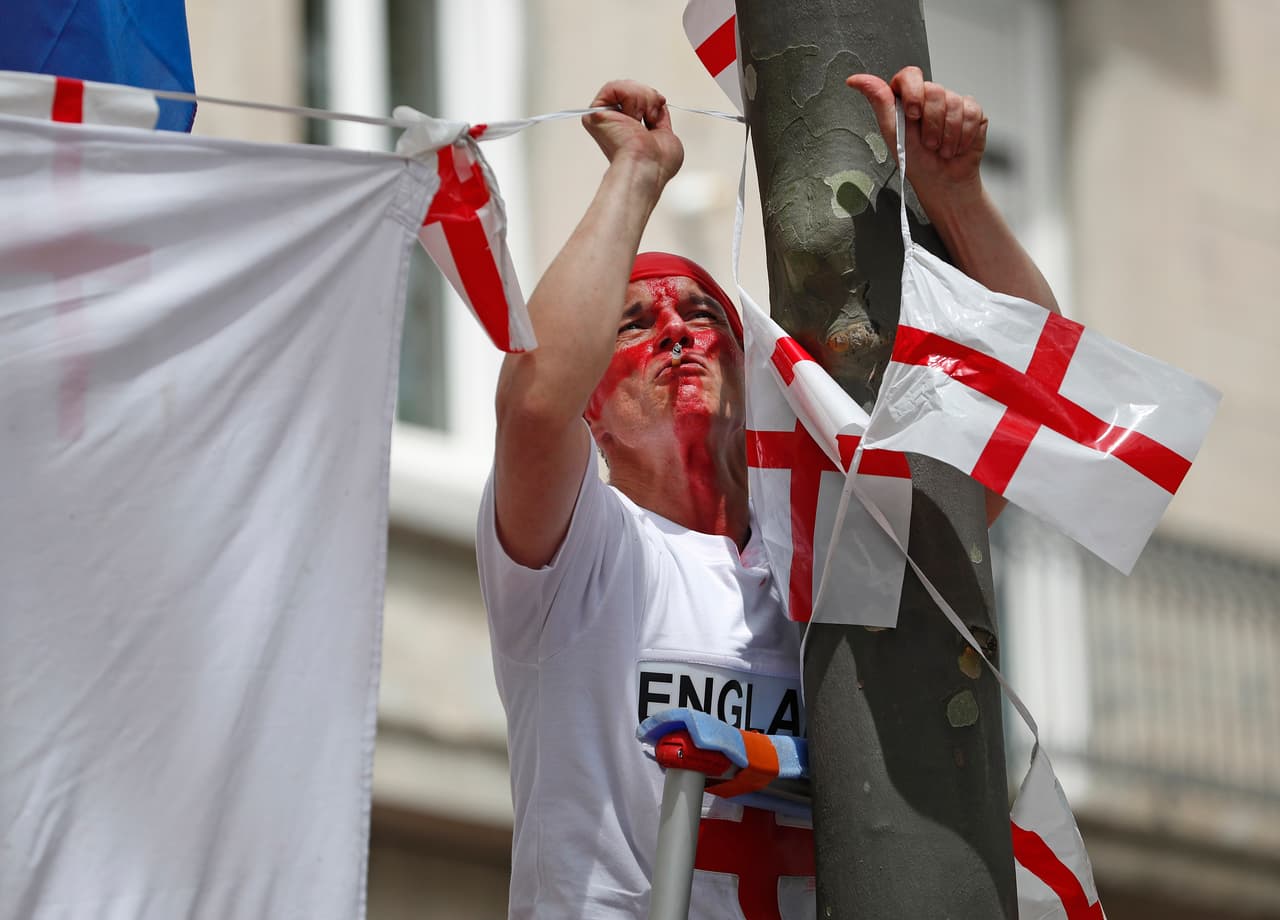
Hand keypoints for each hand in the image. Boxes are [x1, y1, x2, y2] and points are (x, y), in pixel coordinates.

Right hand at [582, 80, 683, 189]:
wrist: (647, 166)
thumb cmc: (657, 163)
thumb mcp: (667, 135)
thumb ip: (660, 120)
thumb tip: (657, 106)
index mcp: (628, 132)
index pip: (638, 101)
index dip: (652, 100)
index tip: (660, 107)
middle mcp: (614, 125)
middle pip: (632, 91)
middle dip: (648, 97)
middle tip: (651, 116)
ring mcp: (603, 118)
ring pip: (624, 87)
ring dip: (642, 99)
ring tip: (641, 120)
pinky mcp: (594, 113)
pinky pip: (612, 87)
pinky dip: (629, 96)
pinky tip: (632, 116)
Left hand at [846, 67, 986, 212]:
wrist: (942, 181)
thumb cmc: (915, 160)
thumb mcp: (892, 132)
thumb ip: (878, 101)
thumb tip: (854, 80)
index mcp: (907, 98)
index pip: (910, 75)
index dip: (914, 93)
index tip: (913, 115)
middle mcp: (930, 97)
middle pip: (935, 90)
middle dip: (931, 124)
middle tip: (927, 143)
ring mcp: (953, 102)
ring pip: (954, 103)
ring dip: (947, 134)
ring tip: (941, 149)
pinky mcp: (972, 111)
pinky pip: (972, 112)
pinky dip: (963, 135)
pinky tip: (957, 146)